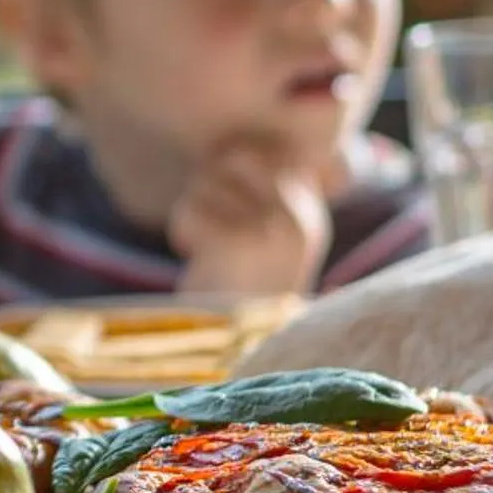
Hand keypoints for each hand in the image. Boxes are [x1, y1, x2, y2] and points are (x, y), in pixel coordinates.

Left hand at [169, 138, 333, 295]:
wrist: (234, 346)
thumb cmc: (239, 286)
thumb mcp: (267, 235)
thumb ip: (264, 190)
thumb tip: (234, 145)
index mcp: (309, 212)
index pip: (277, 150)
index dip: (240, 159)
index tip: (227, 191)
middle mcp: (298, 217)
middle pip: (239, 156)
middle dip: (210, 180)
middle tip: (209, 216)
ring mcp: (271, 229)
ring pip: (208, 182)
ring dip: (192, 210)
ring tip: (207, 246)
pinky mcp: (238, 243)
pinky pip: (191, 210)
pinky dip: (183, 231)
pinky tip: (198, 256)